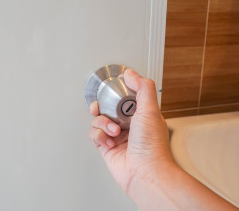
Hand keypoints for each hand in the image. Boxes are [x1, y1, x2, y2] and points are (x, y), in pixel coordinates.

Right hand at [88, 69, 174, 193]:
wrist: (144, 172)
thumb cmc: (152, 146)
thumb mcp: (150, 110)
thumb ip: (142, 88)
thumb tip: (130, 73)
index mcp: (141, 115)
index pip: (124, 98)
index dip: (115, 93)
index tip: (111, 91)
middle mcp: (128, 125)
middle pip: (107, 108)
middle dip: (102, 107)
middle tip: (101, 108)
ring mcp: (116, 136)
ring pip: (98, 121)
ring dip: (103, 124)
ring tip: (114, 132)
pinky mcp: (106, 147)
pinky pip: (94, 135)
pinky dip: (99, 136)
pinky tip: (109, 142)